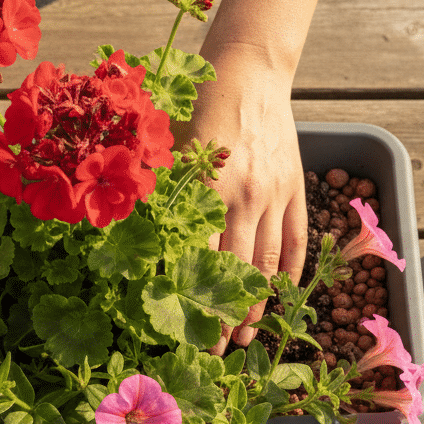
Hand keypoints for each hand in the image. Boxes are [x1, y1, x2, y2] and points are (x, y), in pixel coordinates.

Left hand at [177, 46, 307, 354]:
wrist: (248, 71)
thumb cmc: (195, 107)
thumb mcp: (166, 147)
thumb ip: (153, 190)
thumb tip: (126, 237)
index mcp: (207, 190)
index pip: (200, 259)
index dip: (193, 301)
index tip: (183, 333)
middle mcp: (244, 196)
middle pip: (236, 272)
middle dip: (226, 318)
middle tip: (216, 352)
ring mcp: (275, 194)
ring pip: (269, 263)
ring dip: (259, 304)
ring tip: (248, 335)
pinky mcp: (295, 187)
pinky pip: (297, 240)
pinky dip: (291, 272)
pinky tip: (280, 295)